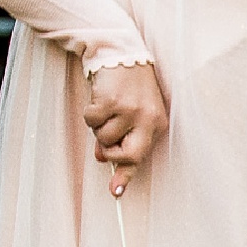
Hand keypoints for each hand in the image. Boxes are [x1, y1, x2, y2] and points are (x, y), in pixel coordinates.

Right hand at [83, 64, 168, 196]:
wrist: (121, 54)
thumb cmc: (127, 88)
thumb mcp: (133, 113)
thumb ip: (122, 137)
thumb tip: (104, 160)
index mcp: (157, 124)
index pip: (141, 157)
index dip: (126, 176)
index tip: (115, 192)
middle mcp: (147, 119)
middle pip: (126, 156)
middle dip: (110, 153)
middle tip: (104, 144)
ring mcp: (129, 111)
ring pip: (103, 138)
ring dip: (98, 128)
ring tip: (106, 109)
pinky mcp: (110, 101)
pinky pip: (91, 120)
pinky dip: (90, 113)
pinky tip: (98, 99)